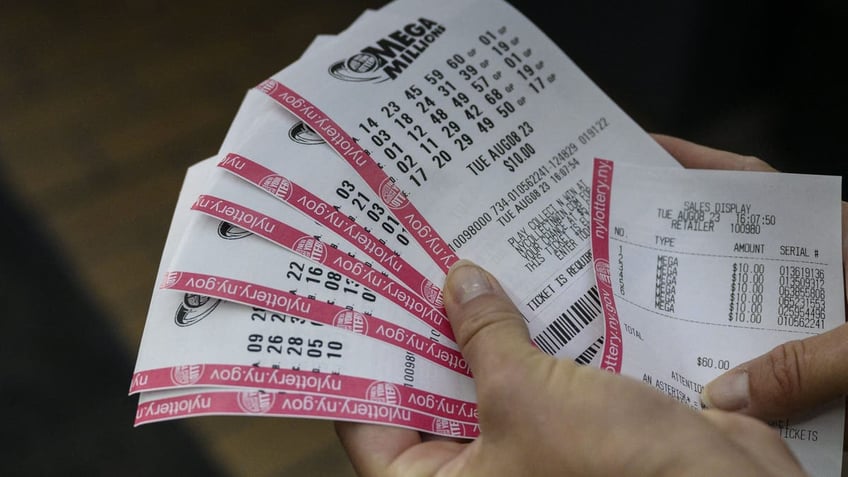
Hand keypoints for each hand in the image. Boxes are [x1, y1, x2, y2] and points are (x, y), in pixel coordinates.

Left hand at [336, 259, 804, 475]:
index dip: (363, 363)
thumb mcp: (526, 397)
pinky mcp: (571, 425)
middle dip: (428, 330)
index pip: (372, 426)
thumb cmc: (616, 471)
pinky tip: (526, 280)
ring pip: (487, 376)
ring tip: (465, 258)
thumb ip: (483, 336)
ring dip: (483, 324)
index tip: (358, 301)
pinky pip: (536, 372)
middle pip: (430, 392)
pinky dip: (531, 332)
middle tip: (414, 263)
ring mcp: (527, 447)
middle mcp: (480, 472)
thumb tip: (458, 283)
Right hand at [651, 134, 847, 430]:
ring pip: (749, 320)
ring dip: (706, 331)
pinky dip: (750, 388)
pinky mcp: (831, 368)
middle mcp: (821, 278)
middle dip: (676, 255)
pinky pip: (777, 375)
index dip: (694, 166)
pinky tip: (716, 401)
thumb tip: (730, 395)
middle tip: (613, 254)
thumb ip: (812, 360)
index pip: (753, 187)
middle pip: (735, 255)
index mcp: (837, 239)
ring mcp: (822, 322)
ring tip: (647, 332)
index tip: (641, 154)